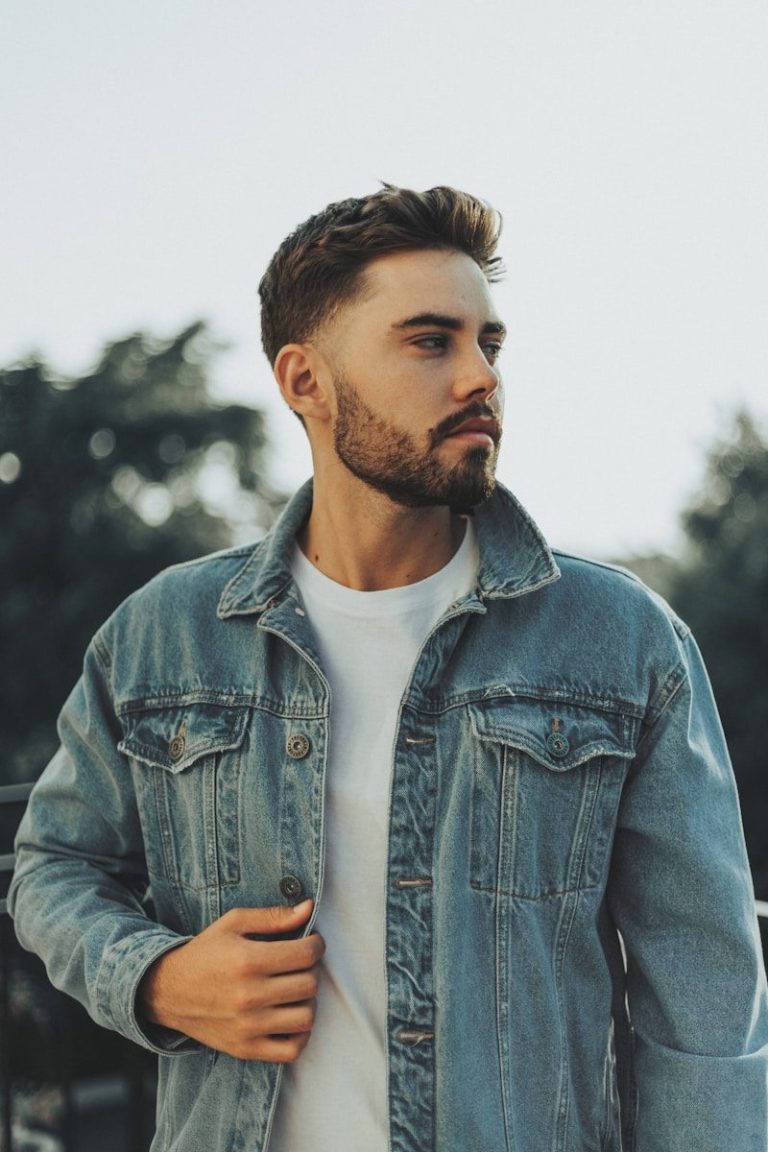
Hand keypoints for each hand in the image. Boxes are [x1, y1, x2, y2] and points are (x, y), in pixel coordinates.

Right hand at [138, 900, 324, 1061]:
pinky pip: (291, 1050)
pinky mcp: (245, 1049)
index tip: (310, 942)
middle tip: (300, 963)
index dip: (316, 945)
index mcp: (248, 961)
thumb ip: (273, 916)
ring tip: (295, 989)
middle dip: (313, 969)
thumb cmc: (205, 953)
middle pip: (309, 985)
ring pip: (306, 1017)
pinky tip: (290, 1015)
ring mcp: (248, 1026)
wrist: (168, 991)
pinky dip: (300, 1035)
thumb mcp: (233, 923)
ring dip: (308, 1000)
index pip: (306, 955)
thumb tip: (309, 908)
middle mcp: (250, 996)